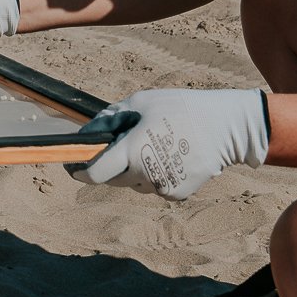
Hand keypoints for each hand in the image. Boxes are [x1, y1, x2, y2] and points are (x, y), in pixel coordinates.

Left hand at [69, 89, 268, 199]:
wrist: (225, 127)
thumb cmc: (178, 108)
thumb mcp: (139, 102)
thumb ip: (108, 119)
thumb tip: (84, 136)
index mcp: (133, 150)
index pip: (94, 173)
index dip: (79, 171)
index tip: (72, 166)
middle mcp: (145, 173)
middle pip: (112, 179)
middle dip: (110, 165)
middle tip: (124, 144)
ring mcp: (161, 187)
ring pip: (133, 184)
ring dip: (134, 170)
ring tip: (154, 145)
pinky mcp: (175, 195)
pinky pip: (153, 187)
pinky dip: (153, 175)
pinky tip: (170, 156)